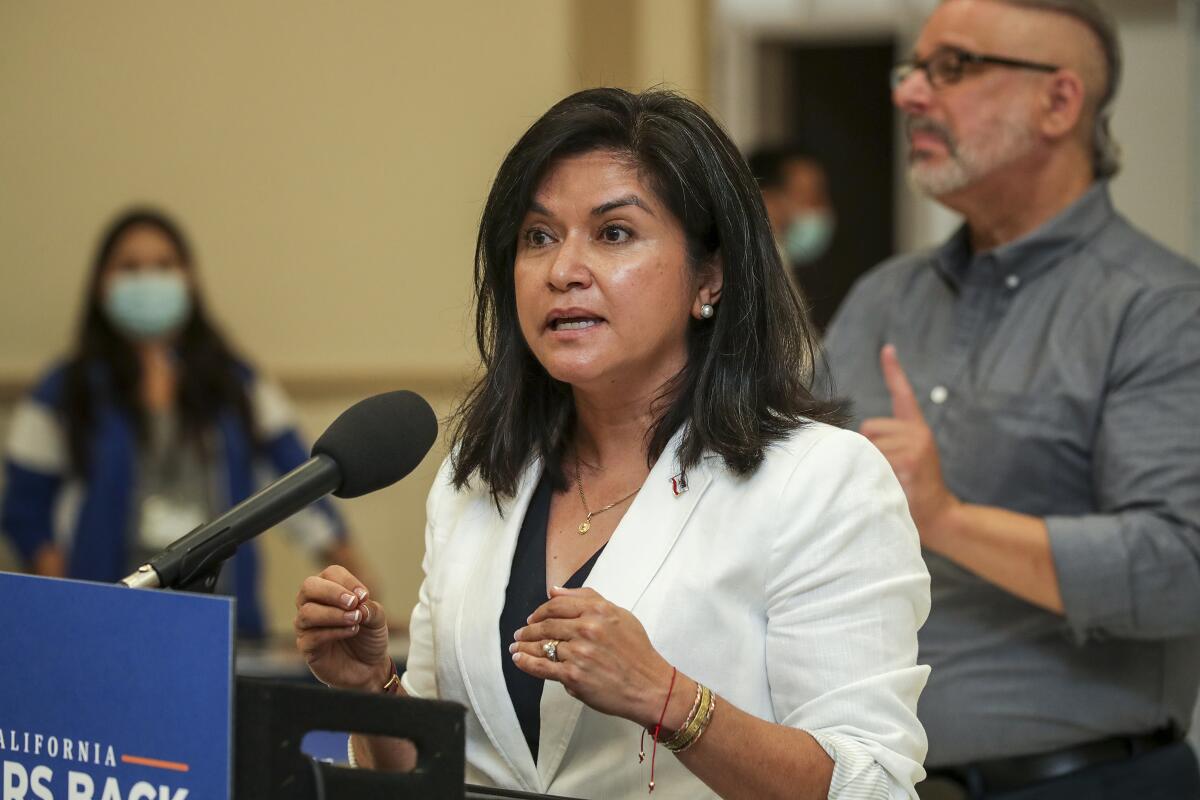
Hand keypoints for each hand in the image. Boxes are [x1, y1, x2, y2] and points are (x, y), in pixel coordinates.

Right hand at [294, 564, 391, 691]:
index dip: (348, 582)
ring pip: (307, 612)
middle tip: (353, 603)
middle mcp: (313, 604)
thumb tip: (358, 604)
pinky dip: (334, 632)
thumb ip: (369, 607)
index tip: (364, 596)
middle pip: (309, 586)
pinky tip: (351, 631)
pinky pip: (311, 636)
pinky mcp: (306, 647)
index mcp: (330, 590)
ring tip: (355, 620)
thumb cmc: (369, 637)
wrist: (370, 667)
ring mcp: (306, 626)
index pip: (331, 573)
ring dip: (334, 614)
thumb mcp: (378, 618)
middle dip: (333, 593)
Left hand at [510, 587, 676, 728]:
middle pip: (546, 625)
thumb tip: (555, 590)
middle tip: (519, 633)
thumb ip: (588, 599)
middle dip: (528, 629)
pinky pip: (542, 667)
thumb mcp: (619, 615)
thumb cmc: (637, 652)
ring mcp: (578, 653)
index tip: (533, 617)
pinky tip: (518, 659)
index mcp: (598, 611)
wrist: (649, 686)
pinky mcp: (573, 676)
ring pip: (542, 645)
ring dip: (524, 645)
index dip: (540, 611)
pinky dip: (526, 662)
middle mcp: (587, 629)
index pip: (557, 605)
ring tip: (515, 647)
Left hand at [860, 344, 959, 548]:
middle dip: (867, 448)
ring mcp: (915, 446)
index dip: (894, 371)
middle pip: (868, 428)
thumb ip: (886, 444)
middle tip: (886, 470)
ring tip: (890, 480)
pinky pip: (874, 462)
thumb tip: (855, 439)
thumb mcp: (904, 461)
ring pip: (868, 446)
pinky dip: (874, 475)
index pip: (903, 394)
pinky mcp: (909, 461)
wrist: (939, 515)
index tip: (887, 349)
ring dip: (868, 465)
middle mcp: (917, 432)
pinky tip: (892, 486)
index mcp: (916, 429)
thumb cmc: (913, 490)